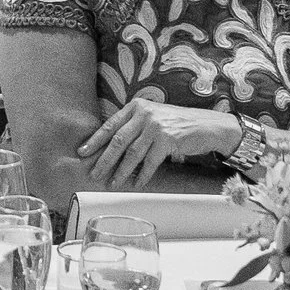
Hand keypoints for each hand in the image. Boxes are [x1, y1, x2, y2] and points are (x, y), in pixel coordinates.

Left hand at [78, 99, 241, 186]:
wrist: (207, 125)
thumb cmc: (177, 123)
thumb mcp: (152, 116)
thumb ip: (134, 125)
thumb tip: (111, 145)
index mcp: (136, 106)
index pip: (110, 125)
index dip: (95, 140)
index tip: (82, 152)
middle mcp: (144, 114)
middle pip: (117, 140)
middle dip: (104, 159)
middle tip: (94, 173)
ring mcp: (155, 126)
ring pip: (132, 153)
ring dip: (121, 171)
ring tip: (113, 182)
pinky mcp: (167, 140)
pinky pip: (150, 162)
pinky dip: (142, 175)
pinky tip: (137, 183)